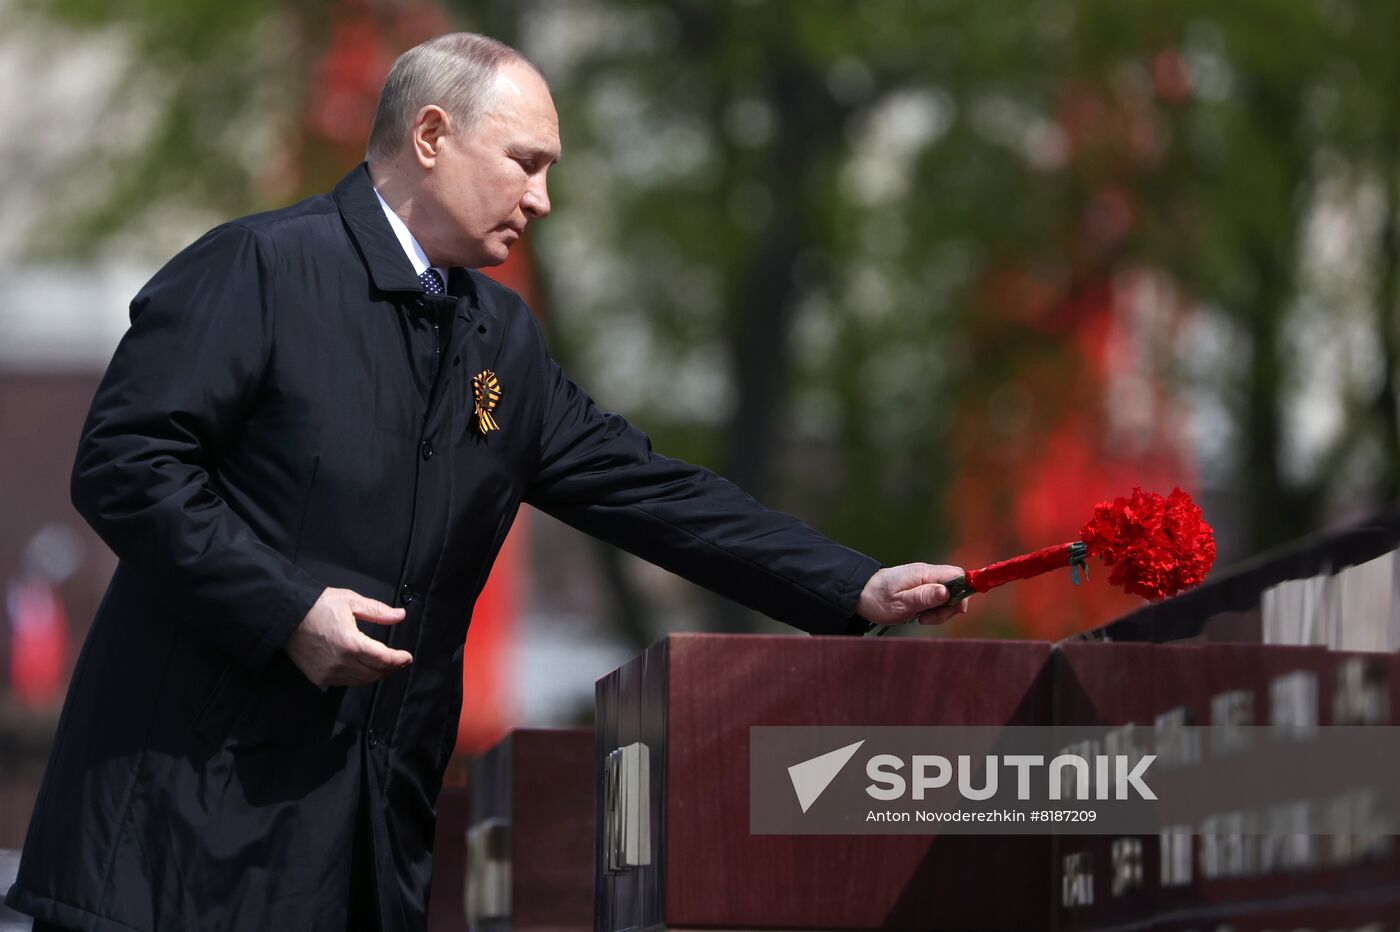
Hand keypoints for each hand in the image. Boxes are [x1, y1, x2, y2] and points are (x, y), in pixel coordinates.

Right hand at [284, 587, 412, 686]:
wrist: (287, 616)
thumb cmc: (317, 606)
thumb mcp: (351, 601)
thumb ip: (378, 611)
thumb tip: (400, 615)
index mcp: (351, 643)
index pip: (383, 659)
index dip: (398, 659)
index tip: (407, 657)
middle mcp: (341, 662)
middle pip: (374, 673)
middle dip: (391, 668)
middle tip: (400, 662)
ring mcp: (329, 672)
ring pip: (362, 681)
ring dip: (376, 674)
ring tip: (386, 666)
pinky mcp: (319, 677)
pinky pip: (346, 682)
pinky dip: (359, 678)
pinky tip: (364, 669)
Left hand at [856, 563, 969, 627]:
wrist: (859, 594)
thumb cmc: (877, 598)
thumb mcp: (900, 603)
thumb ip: (924, 597)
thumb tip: (947, 591)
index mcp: (925, 573)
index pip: (958, 575)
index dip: (963, 592)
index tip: (955, 610)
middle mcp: (927, 574)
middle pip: (956, 587)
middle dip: (950, 607)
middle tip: (929, 619)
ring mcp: (924, 580)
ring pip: (947, 595)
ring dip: (940, 611)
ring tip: (920, 618)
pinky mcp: (921, 588)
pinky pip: (936, 599)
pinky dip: (932, 610)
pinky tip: (919, 615)